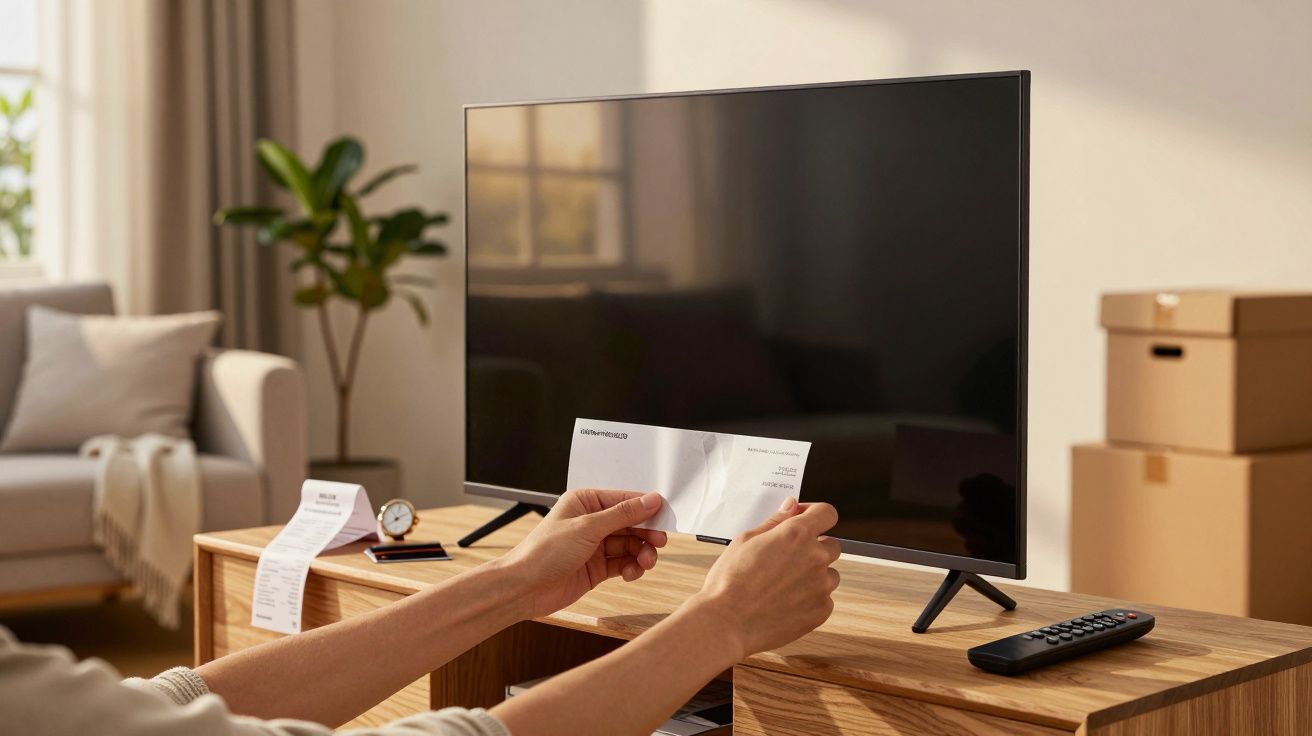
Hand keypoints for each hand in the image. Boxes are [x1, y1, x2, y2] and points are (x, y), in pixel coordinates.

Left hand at [499, 488, 667, 618]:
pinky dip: (632, 567)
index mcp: (585, 502)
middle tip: (659, 542)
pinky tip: (631, 573)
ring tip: (645, 562)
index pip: (624, 500)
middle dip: (646, 533)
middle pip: (631, 523)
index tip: (666, 515)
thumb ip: (622, 515)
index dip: (646, 508)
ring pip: (630, 545)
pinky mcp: (597, 567)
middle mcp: (591, 521)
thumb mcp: (587, 528)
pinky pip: (624, 563)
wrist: (525, 588)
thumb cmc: (543, 552)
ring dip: (642, 553)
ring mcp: (595, 545)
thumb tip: (649, 501)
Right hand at [687, 498, 840, 659]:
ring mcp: (821, 586)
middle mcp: (815, 557)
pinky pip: (825, 599)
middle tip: (787, 559)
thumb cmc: (730, 581)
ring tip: (783, 585)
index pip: (827, 513)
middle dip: (814, 548)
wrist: (726, 623)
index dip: (816, 514)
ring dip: (814, 575)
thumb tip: (792, 506)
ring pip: (829, 574)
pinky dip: (811, 599)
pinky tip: (785, 602)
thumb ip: (775, 521)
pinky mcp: (821, 611)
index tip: (804, 520)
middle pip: (832, 545)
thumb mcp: (746, 540)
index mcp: (796, 534)